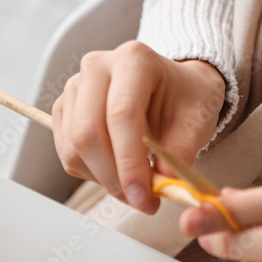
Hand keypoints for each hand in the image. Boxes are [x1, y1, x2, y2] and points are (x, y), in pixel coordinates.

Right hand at [52, 41, 224, 213]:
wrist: (170, 88)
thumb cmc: (184, 99)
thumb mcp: (197, 121)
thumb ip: (181, 152)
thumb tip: (163, 183)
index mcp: (134, 60)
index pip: (121, 115)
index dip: (129, 161)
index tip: (143, 196)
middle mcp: (97, 67)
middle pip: (88, 132)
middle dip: (113, 177)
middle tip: (140, 201)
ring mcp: (74, 88)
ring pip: (74, 148)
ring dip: (103, 179)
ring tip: (133, 187)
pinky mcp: (64, 110)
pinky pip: (68, 153)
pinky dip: (91, 174)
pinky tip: (116, 172)